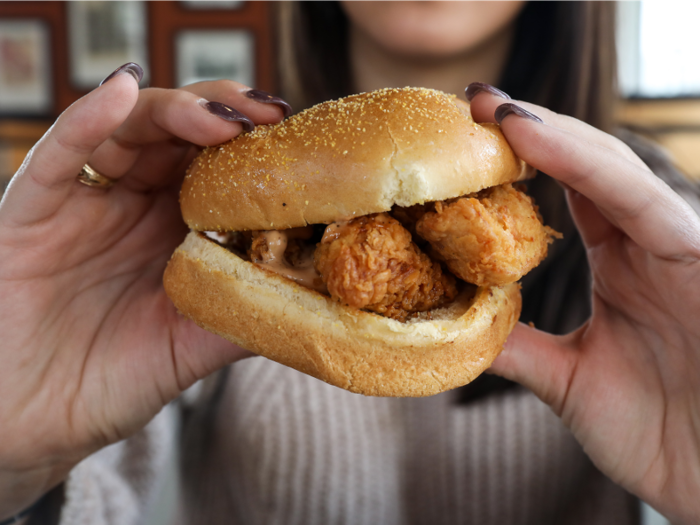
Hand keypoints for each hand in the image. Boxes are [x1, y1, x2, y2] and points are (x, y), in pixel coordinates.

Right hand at [0, 65, 288, 517]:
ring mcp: (84, 201)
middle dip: (226, 115)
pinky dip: (89, 119)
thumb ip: (243, 314)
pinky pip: (58, 152)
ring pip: (128, 129)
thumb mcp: (192, 347)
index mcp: (174, 229)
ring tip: (221, 119)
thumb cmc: (109, 383)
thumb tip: (318, 297)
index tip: (299, 141)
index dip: (256, 147)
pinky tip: (121, 92)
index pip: (219, 166)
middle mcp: (133, 205)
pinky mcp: (32, 208)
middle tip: (270, 117)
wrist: (28, 422)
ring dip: (175, 112)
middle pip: (180, 135)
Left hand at [468, 84, 699, 523]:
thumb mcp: (569, 383)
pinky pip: (642, 200)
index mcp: (625, 263)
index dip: (522, 161)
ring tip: (496, 111)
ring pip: (614, 169)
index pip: (570, 191)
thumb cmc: (663, 434)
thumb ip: (520, 348)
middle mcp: (651, 244)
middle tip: (474, 100)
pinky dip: (591, 167)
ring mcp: (679, 244)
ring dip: (554, 134)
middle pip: (587, 165)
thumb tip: (457, 326)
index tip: (467, 139)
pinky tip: (538, 139)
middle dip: (532, 129)